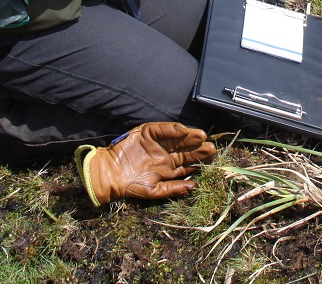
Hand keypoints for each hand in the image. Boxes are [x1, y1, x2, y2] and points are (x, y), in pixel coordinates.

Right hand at [80, 122, 215, 204]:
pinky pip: (161, 130)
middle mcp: (165, 154)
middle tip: (211, 147)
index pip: (188, 162)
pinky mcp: (147, 133)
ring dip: (188, 137)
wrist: (109, 175)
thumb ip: (174, 188)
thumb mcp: (154, 191)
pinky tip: (182, 130)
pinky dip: (171, 129)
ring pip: (177, 138)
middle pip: (185, 149)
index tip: (212, 159)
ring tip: (201, 136)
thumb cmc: (131, 186)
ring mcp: (157, 143)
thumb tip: (194, 187)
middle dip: (198, 148)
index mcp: (169, 168)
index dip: (200, 160)